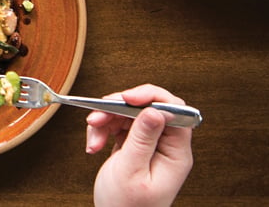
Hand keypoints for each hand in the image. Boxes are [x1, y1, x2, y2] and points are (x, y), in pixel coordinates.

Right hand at [87, 84, 193, 206]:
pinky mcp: (135, 147)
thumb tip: (154, 110)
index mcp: (176, 154)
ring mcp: (150, 146)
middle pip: (148, 108)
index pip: (173, 111)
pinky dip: (103, 130)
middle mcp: (166, 147)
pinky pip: (119, 125)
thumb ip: (143, 139)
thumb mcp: (132, 171)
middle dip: (119, 108)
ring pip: (130, 115)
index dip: (151, 98)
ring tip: (93, 137)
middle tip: (99, 116)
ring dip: (106, 120)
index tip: (127, 98)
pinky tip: (95, 143)